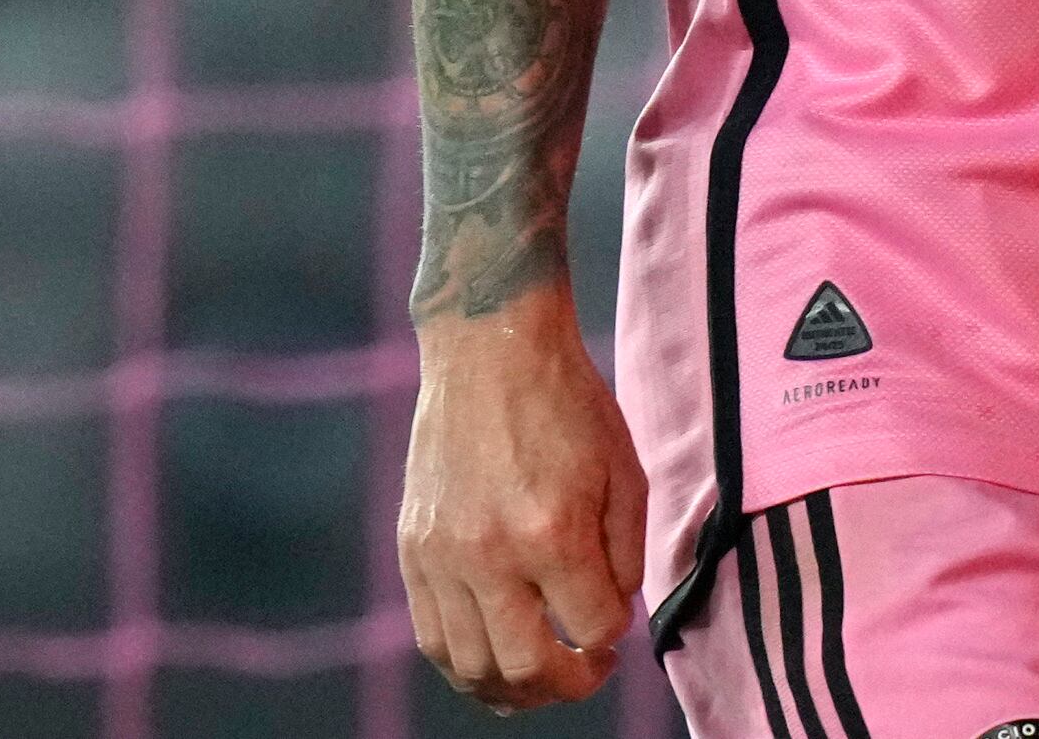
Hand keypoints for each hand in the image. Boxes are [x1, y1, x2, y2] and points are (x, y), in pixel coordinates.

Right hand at [399, 297, 649, 713]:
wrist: (489, 349)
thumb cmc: (567, 404)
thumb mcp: (624, 470)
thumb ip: (625, 553)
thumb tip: (611, 617)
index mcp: (553, 531)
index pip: (594, 628)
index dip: (612, 637)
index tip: (613, 626)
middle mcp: (491, 554)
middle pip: (528, 667)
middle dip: (568, 685)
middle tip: (585, 671)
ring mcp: (443, 556)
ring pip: (471, 667)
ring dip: (512, 690)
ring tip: (539, 678)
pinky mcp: (413, 551)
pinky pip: (432, 637)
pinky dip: (464, 663)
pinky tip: (493, 656)